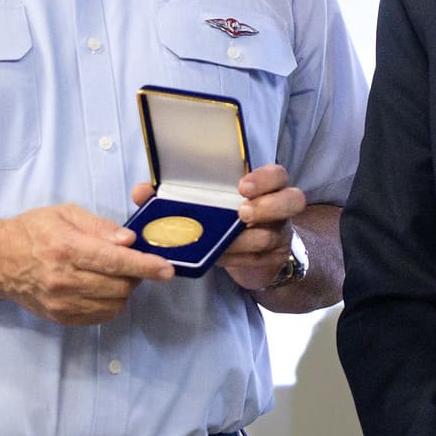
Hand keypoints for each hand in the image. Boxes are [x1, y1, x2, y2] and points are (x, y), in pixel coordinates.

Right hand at [0, 203, 173, 324]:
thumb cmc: (33, 232)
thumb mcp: (66, 214)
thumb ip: (100, 227)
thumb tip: (129, 241)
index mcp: (67, 248)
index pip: (115, 261)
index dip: (146, 266)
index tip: (167, 269)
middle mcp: (64, 279)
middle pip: (120, 286)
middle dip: (136, 276)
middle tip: (131, 263)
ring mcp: (62, 303)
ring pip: (114, 305)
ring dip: (124, 291)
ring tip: (114, 275)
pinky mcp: (61, 317)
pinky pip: (101, 316)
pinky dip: (111, 303)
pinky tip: (102, 288)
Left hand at [129, 164, 306, 291]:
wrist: (254, 253)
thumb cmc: (225, 217)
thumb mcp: (206, 202)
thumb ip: (175, 194)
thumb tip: (142, 192)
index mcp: (264, 187)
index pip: (277, 174)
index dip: (264, 178)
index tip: (242, 186)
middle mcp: (278, 208)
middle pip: (293, 200)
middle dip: (267, 206)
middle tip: (241, 214)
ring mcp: (278, 235)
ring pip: (272, 236)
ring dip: (245, 240)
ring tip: (224, 243)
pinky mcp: (272, 260)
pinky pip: (260, 261)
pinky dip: (237, 260)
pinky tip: (219, 258)